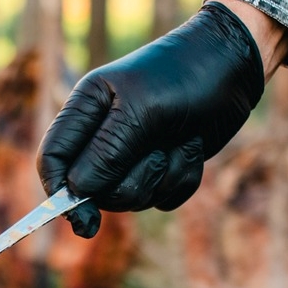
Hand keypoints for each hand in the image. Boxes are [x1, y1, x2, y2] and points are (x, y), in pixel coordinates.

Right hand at [37, 0, 272, 238]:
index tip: (83, 220)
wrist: (235, 66)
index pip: (52, 159)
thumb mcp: (143, 111)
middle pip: (94, 189)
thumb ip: (107, 152)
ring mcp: (133, 154)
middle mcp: (103, 135)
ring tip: (181, 139)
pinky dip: (183, 178)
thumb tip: (77, 192)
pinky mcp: (162, 168)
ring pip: (131, 197)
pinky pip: (163, 198)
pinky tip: (192, 146)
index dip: (59, 193)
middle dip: (131, 179)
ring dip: (163, 176)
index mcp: (85, 110)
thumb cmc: (184, 76)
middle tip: (158, 150)